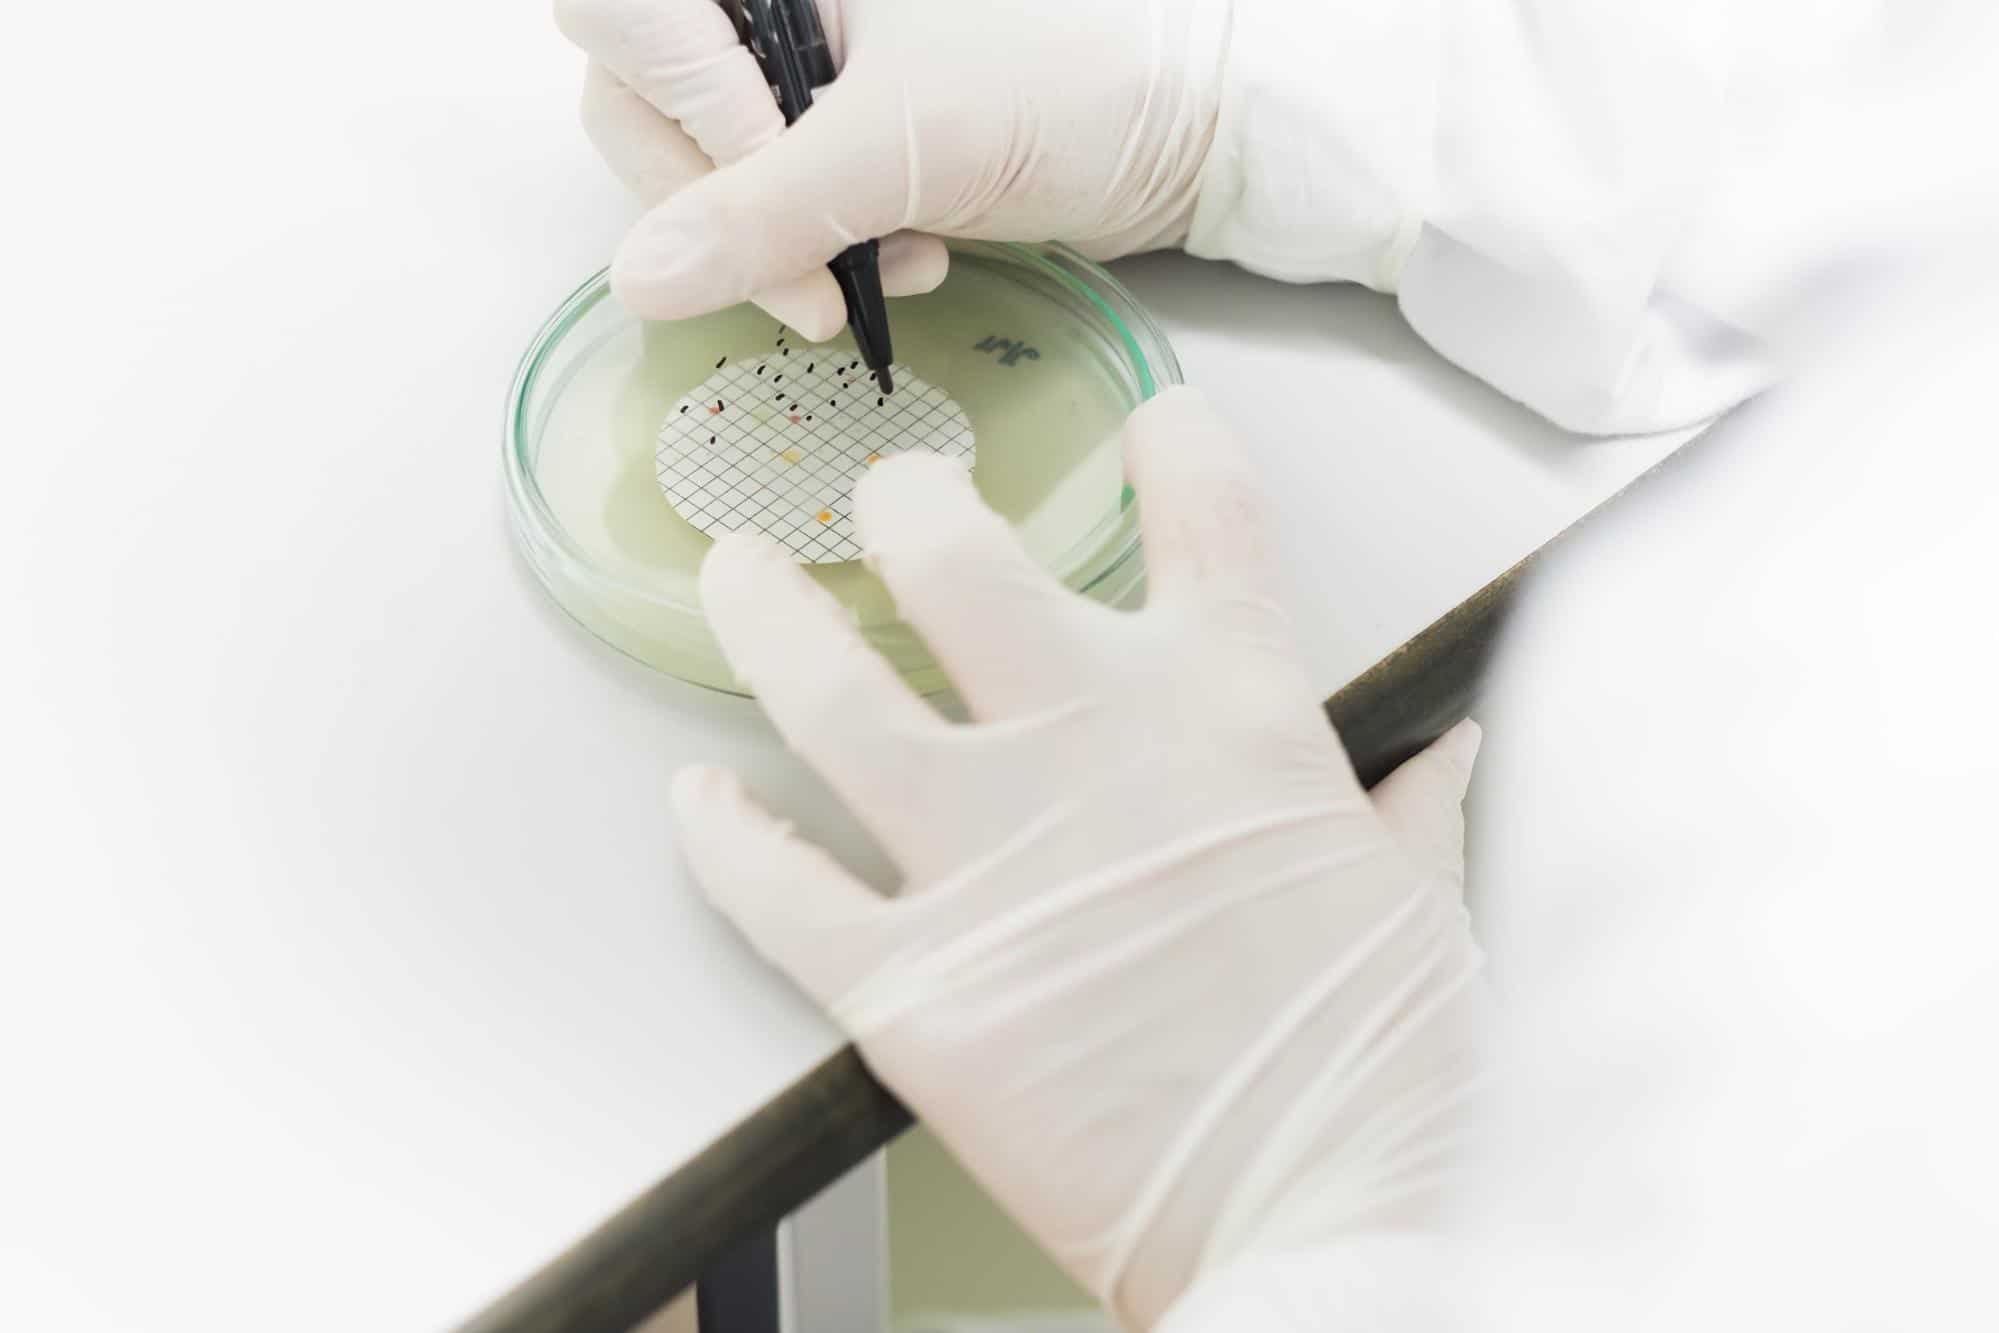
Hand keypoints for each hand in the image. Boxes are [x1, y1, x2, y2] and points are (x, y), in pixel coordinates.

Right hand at [554, 0, 1228, 337]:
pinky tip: (904, 259)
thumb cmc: (1068, 87)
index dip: (674, 100)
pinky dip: (816, 253)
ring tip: (887, 266)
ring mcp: (793, 72)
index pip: (624, 11)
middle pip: (639, 97)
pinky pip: (760, 208)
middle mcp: (773, 5)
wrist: (1180, 134)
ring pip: (694, 167)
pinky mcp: (825, 141)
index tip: (763, 170)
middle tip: (813, 282)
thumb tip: (641, 279)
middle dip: (721, 206)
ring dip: (777, 243)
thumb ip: (763, 207)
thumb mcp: (905, 143)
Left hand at [668, 386, 1487, 1327]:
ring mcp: (986, 859)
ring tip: (735, 579)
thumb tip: (1442, 751)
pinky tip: (700, 801)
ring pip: (824, 687)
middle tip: (888, 504)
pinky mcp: (908, 983)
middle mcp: (1092, 746)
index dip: (1176, 442)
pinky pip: (771, 885)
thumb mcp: (1423, 909)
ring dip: (763, 616)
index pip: (1206, 510)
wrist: (1331, 1216)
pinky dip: (721, 835)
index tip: (1152, 424)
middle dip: (905, 504)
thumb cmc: (1386, 1071)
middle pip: (953, 556)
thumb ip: (1413, 809)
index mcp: (1234, 712)